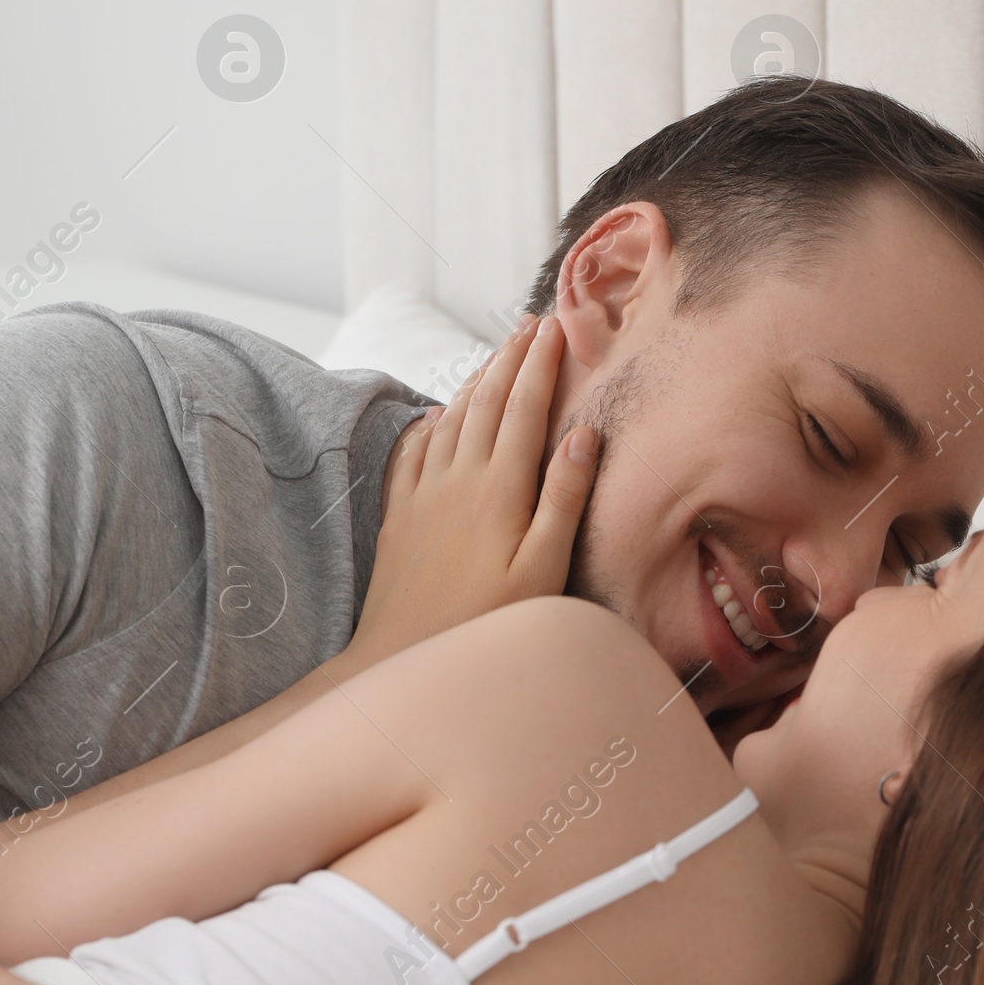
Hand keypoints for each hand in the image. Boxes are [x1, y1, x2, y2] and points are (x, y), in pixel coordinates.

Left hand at [350, 315, 596, 663]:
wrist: (405, 659)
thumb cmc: (487, 624)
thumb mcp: (543, 567)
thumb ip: (564, 498)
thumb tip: (585, 435)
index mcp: (499, 488)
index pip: (523, 408)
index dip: (541, 365)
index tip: (556, 328)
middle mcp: (457, 479)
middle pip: (486, 402)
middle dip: (510, 358)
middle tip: (528, 326)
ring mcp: (422, 496)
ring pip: (450, 420)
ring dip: (474, 383)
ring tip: (494, 358)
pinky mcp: (399, 517)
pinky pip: (412, 453)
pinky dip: (428, 424)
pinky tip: (433, 417)